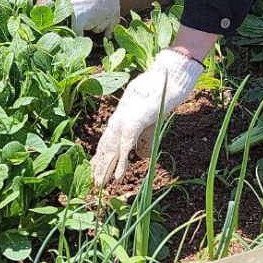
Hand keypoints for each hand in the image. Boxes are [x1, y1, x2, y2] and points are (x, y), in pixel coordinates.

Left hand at [91, 48, 204, 184]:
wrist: (169, 77)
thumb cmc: (161, 94)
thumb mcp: (152, 120)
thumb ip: (144, 138)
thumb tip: (140, 156)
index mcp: (122, 117)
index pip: (107, 140)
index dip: (100, 156)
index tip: (94, 170)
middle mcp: (119, 119)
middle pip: (105, 146)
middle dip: (98, 165)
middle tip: (93, 183)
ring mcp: (125, 120)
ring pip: (111, 149)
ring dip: (105, 168)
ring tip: (99, 185)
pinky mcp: (134, 122)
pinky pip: (125, 147)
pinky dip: (121, 163)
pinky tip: (117, 178)